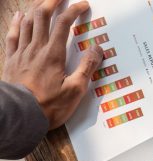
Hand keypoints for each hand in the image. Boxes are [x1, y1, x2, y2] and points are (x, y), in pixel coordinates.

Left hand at [3, 0, 103, 128]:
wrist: (20, 114)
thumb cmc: (49, 105)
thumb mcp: (76, 90)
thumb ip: (87, 67)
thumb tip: (97, 50)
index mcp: (54, 54)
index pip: (64, 23)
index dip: (74, 10)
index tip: (83, 5)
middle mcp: (36, 48)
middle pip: (42, 16)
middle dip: (52, 2)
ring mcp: (22, 52)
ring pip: (27, 22)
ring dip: (36, 9)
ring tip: (44, 4)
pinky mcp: (12, 60)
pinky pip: (13, 35)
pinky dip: (18, 23)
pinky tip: (20, 17)